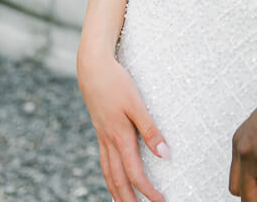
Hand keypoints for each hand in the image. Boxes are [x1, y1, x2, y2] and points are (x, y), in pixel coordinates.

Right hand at [77, 50, 169, 201]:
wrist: (92, 68)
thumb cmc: (116, 82)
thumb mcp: (136, 103)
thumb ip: (150, 129)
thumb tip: (164, 154)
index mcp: (120, 137)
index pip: (135, 174)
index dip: (148, 191)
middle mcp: (109, 142)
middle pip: (118, 180)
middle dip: (129, 200)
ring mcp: (102, 137)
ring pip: (109, 173)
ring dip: (117, 192)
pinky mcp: (100, 130)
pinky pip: (104, 161)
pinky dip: (109, 176)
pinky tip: (114, 177)